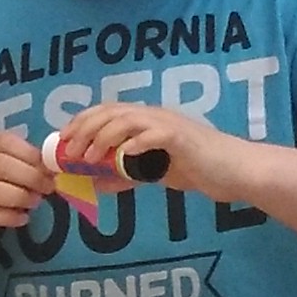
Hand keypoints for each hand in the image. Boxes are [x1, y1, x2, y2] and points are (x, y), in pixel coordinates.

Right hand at [0, 131, 48, 249]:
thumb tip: (51, 168)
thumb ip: (22, 163)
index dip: (30, 154)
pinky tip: (22, 218)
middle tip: (47, 188)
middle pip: (2, 165)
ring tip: (36, 202)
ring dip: (21, 196)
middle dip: (30, 176)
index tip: (49, 168)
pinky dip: (11, 216)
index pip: (6, 142)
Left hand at [52, 103, 241, 199]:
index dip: (81, 121)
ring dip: (102, 137)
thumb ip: (125, 176)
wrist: (233, 171)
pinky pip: (152, 136)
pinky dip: (134, 145)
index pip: (106, 111)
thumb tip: (95, 185)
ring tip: (88, 158)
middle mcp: (153, 115)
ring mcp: (167, 124)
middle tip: (68, 151)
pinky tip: (122, 158)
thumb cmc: (197, 169)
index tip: (62, 140)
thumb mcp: (153, 174)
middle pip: (110, 111)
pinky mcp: (180, 137)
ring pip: (126, 119)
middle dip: (84, 129)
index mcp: (146, 119)